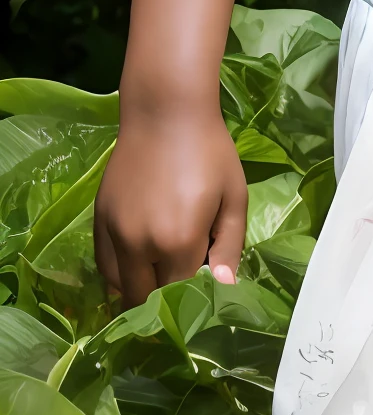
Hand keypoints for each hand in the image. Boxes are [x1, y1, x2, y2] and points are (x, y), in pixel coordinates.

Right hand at [94, 103, 245, 304]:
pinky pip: (104, 264)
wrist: (165, 115)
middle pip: (145, 297)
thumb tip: (223, 287)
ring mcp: (113, 234)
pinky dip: (119, 273)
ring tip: (162, 274)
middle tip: (182, 285)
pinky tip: (140, 262)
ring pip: (120, 286)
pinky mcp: (97, 221)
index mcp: (178, 240)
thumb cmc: (210, 153)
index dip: (194, 294)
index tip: (204, 287)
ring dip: (140, 288)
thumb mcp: (234, 197)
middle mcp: (139, 245)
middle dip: (165, 299)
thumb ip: (229, 246)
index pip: (181, 291)